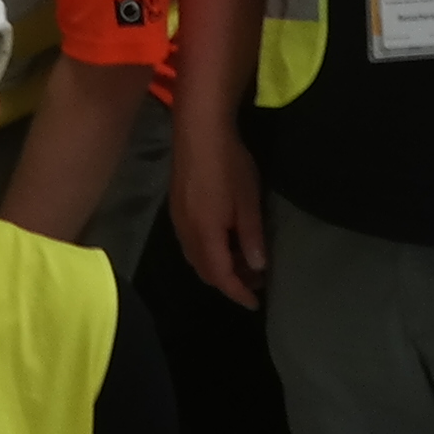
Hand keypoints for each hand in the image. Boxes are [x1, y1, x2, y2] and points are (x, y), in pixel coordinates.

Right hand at [169, 116, 266, 309]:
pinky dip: (208, 252)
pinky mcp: (176, 208)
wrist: (199, 131)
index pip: (221, 276)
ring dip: (218, 266)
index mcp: (205, 235)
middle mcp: (186, 233)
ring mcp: (178, 220)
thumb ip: (252, 238)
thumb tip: (258, 268)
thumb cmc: (229, 165)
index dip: (238, 293)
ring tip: (244, 260)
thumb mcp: (248, 202)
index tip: (255, 303)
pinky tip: (224, 240)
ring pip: (195, 257)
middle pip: (204, 271)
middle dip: (229, 281)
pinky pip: (190, 243)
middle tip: (255, 280)